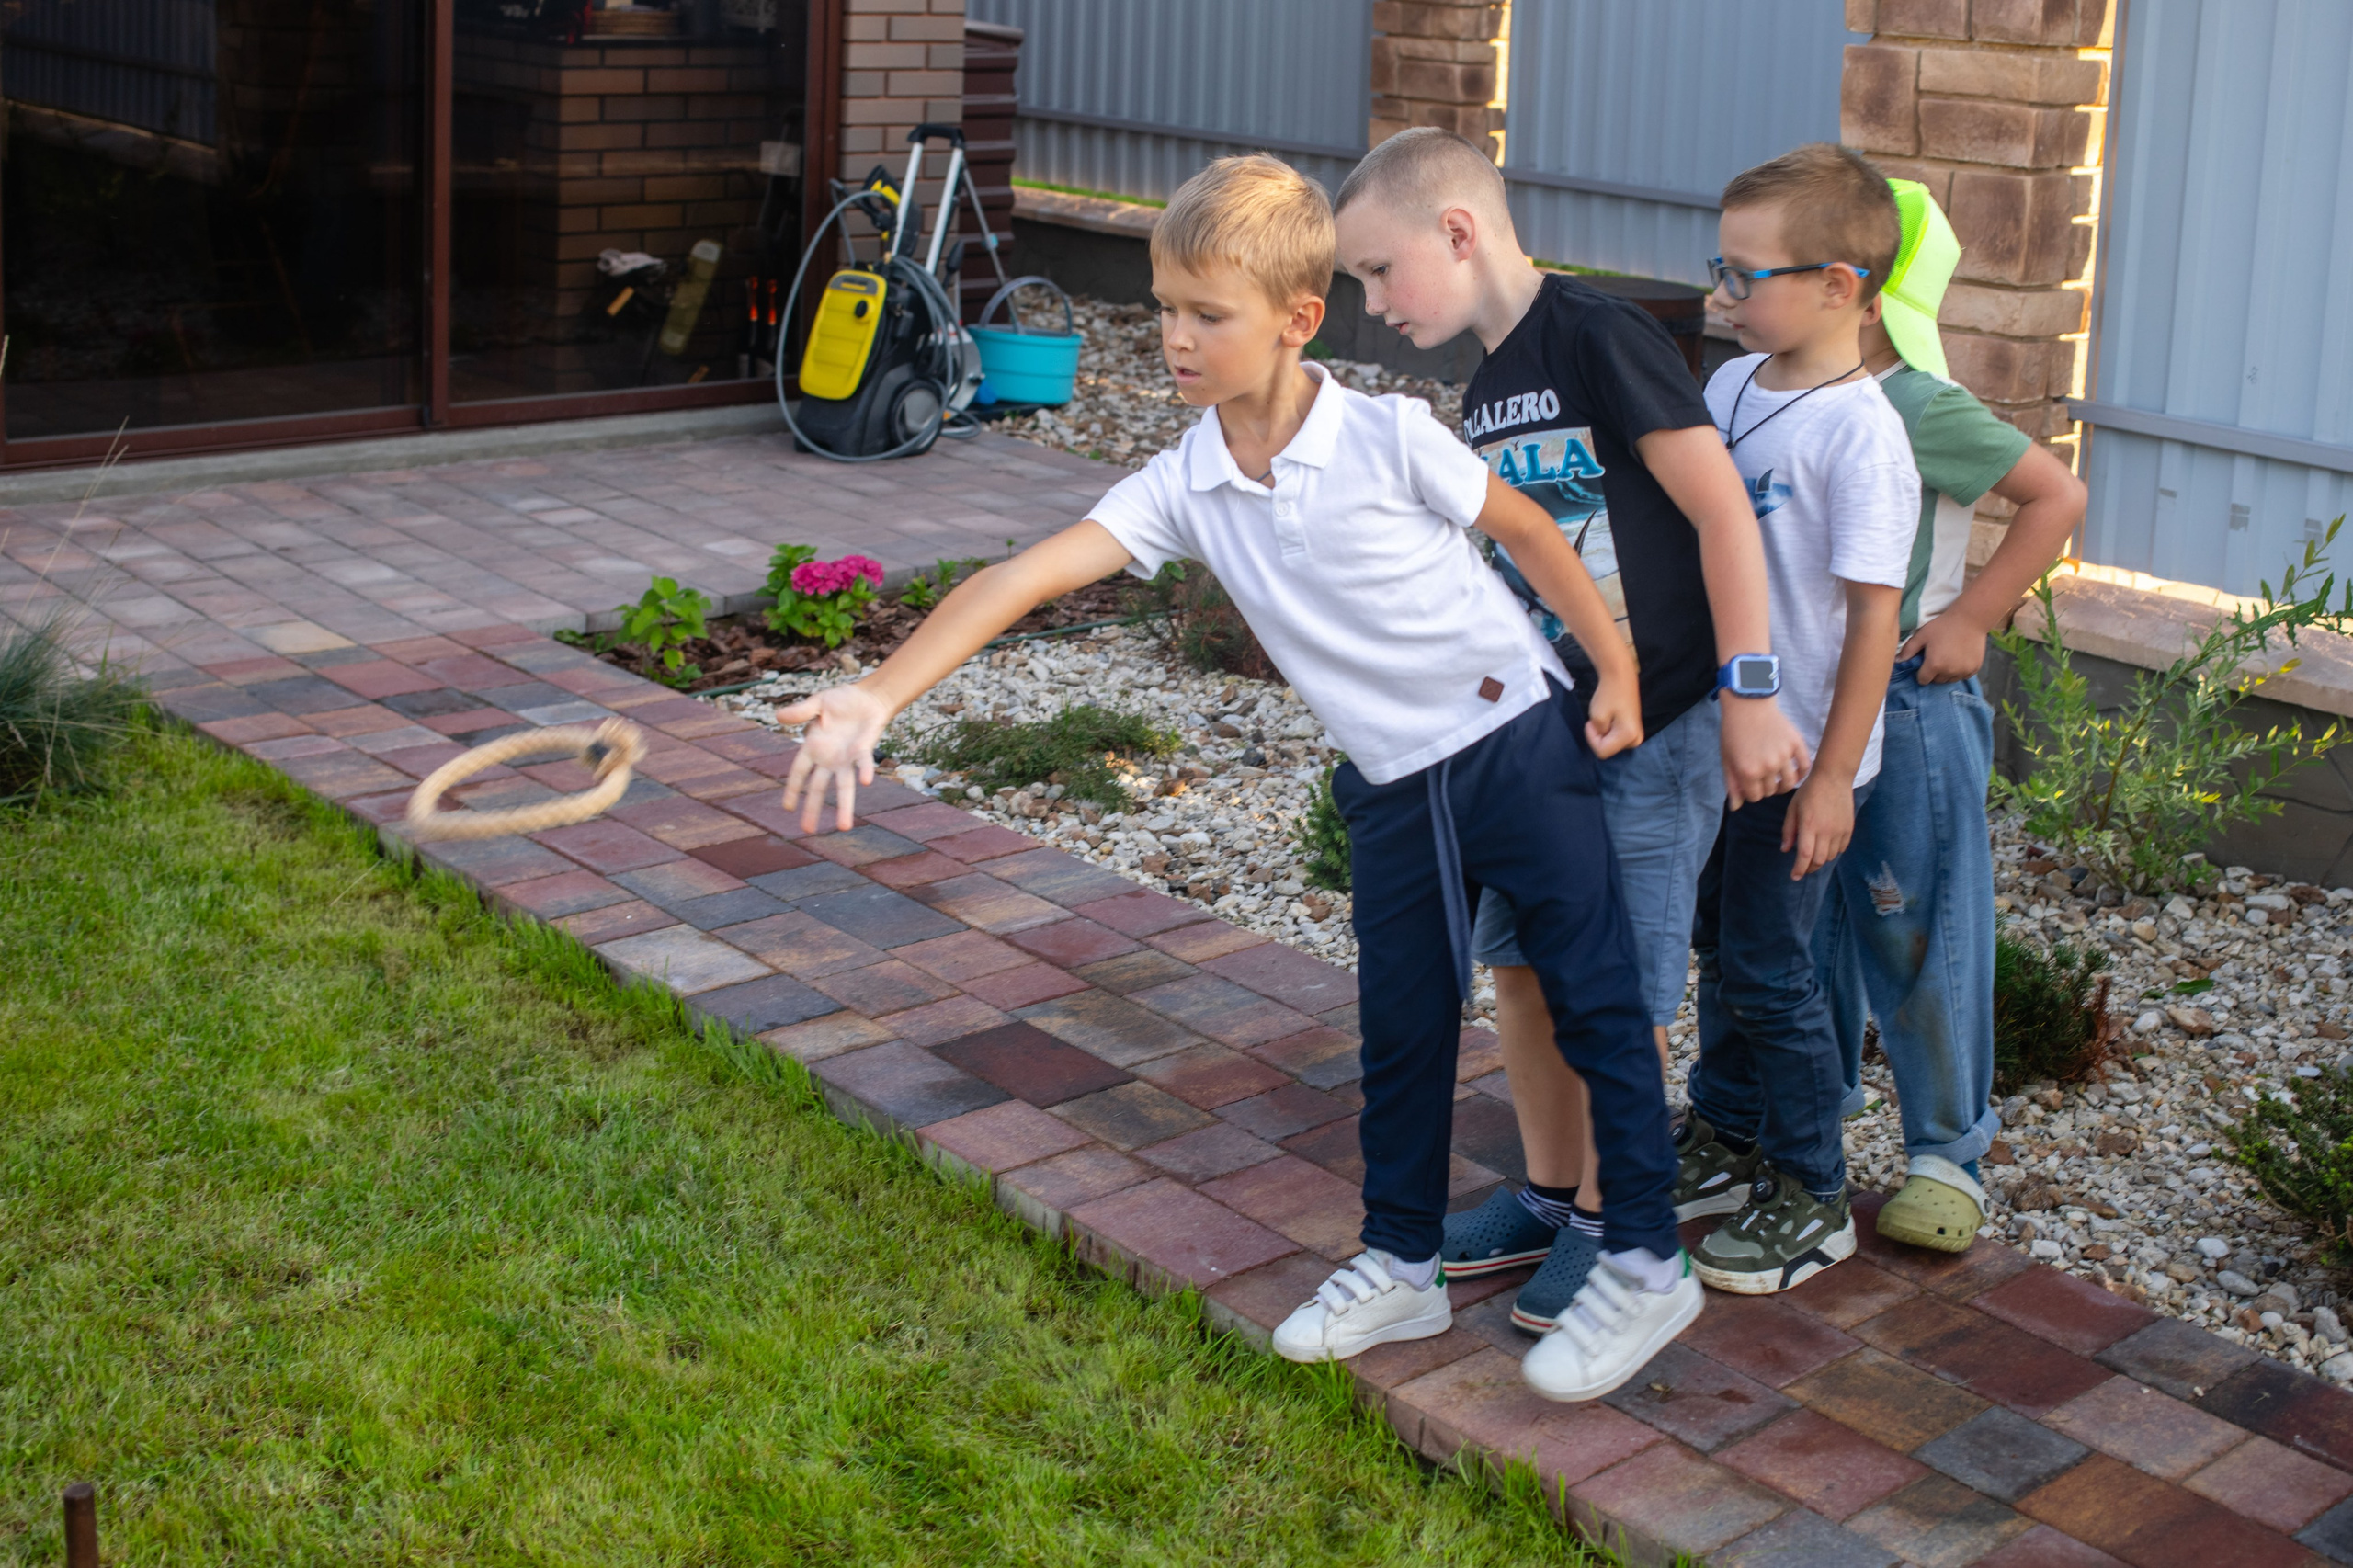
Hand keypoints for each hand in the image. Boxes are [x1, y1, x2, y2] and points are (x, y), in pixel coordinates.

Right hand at [777, 682, 891, 832]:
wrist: (868, 696)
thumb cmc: (840, 701)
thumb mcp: (817, 703)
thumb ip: (800, 712)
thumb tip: (777, 717)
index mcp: (813, 747)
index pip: (799, 772)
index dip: (793, 789)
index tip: (787, 809)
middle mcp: (829, 758)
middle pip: (818, 787)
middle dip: (813, 808)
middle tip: (807, 830)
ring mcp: (847, 757)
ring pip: (844, 785)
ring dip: (844, 806)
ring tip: (844, 827)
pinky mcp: (864, 750)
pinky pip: (863, 763)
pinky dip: (865, 771)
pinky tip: (865, 782)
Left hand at [1584, 668, 1644, 758]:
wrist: (1620, 677)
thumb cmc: (1608, 695)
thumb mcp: (1597, 717)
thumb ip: (1598, 735)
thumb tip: (1603, 738)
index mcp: (1629, 737)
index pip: (1602, 751)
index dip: (1592, 738)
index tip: (1590, 722)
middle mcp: (1636, 740)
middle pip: (1608, 749)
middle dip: (1599, 737)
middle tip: (1599, 719)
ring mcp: (1637, 736)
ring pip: (1611, 745)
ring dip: (1603, 734)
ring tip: (1606, 717)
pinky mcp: (1634, 731)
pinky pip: (1616, 739)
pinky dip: (1609, 731)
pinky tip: (1611, 718)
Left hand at [1718, 693, 1810, 807]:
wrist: (1748, 705)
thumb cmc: (1733, 732)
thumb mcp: (1727, 759)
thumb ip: (1732, 785)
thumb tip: (1736, 808)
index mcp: (1748, 772)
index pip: (1755, 797)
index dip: (1752, 792)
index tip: (1750, 784)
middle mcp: (1768, 766)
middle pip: (1771, 791)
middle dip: (1765, 787)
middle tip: (1762, 777)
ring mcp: (1784, 755)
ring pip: (1789, 783)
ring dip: (1784, 784)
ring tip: (1778, 778)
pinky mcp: (1796, 744)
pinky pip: (1805, 766)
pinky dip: (1802, 772)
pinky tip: (1795, 772)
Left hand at [1781, 769, 1854, 878]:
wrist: (1833, 777)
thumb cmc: (1809, 792)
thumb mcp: (1793, 808)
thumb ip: (1788, 830)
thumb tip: (1785, 850)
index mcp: (1809, 825)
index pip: (1805, 856)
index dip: (1799, 869)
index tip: (1794, 876)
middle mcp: (1826, 830)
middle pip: (1819, 860)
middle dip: (1809, 869)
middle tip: (1802, 870)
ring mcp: (1839, 830)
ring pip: (1830, 856)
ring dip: (1820, 861)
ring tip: (1812, 858)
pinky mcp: (1848, 828)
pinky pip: (1841, 848)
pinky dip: (1832, 852)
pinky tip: (1825, 848)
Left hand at [1899, 614, 1988, 682]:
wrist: (1970, 619)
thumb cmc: (1943, 625)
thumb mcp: (1922, 635)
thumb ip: (1908, 649)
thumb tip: (1898, 661)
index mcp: (1934, 665)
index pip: (1923, 680)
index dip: (1922, 672)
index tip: (1925, 663)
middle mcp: (1949, 672)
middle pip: (1937, 681)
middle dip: (1935, 673)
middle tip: (1937, 657)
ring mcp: (1963, 671)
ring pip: (1950, 679)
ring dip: (1947, 673)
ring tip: (1948, 657)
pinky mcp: (1974, 669)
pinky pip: (1963, 676)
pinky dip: (1960, 671)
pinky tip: (1959, 658)